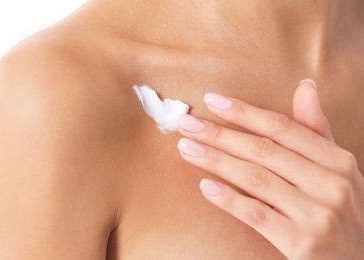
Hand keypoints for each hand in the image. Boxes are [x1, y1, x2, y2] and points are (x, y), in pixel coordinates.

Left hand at [176, 80, 363, 258]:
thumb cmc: (339, 210)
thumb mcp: (336, 170)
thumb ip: (316, 131)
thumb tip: (306, 87)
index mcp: (338, 161)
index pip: (282, 128)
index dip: (244, 112)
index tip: (212, 101)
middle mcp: (331, 184)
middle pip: (263, 150)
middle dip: (220, 134)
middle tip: (187, 124)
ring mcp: (318, 215)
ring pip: (255, 179)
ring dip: (216, 161)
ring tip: (187, 148)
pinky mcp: (303, 244)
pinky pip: (257, 215)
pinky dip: (229, 199)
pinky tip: (205, 186)